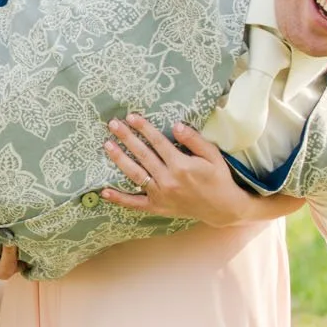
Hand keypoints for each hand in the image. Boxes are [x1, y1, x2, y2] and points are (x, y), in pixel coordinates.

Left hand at [99, 115, 301, 224]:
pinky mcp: (157, 208)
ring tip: (107, 145)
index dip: (143, 128)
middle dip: (127, 138)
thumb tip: (176, 125)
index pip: (158, 142)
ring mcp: (161, 195)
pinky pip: (135, 203)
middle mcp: (168, 180)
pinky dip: (119, 198)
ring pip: (135, 175)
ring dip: (119, 159)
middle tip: (113, 124)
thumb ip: (194, 140)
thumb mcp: (213, 156)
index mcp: (182, 165)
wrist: (223, 208)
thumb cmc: (218, 178)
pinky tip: (104, 191)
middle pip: (143, 155)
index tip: (131, 117)